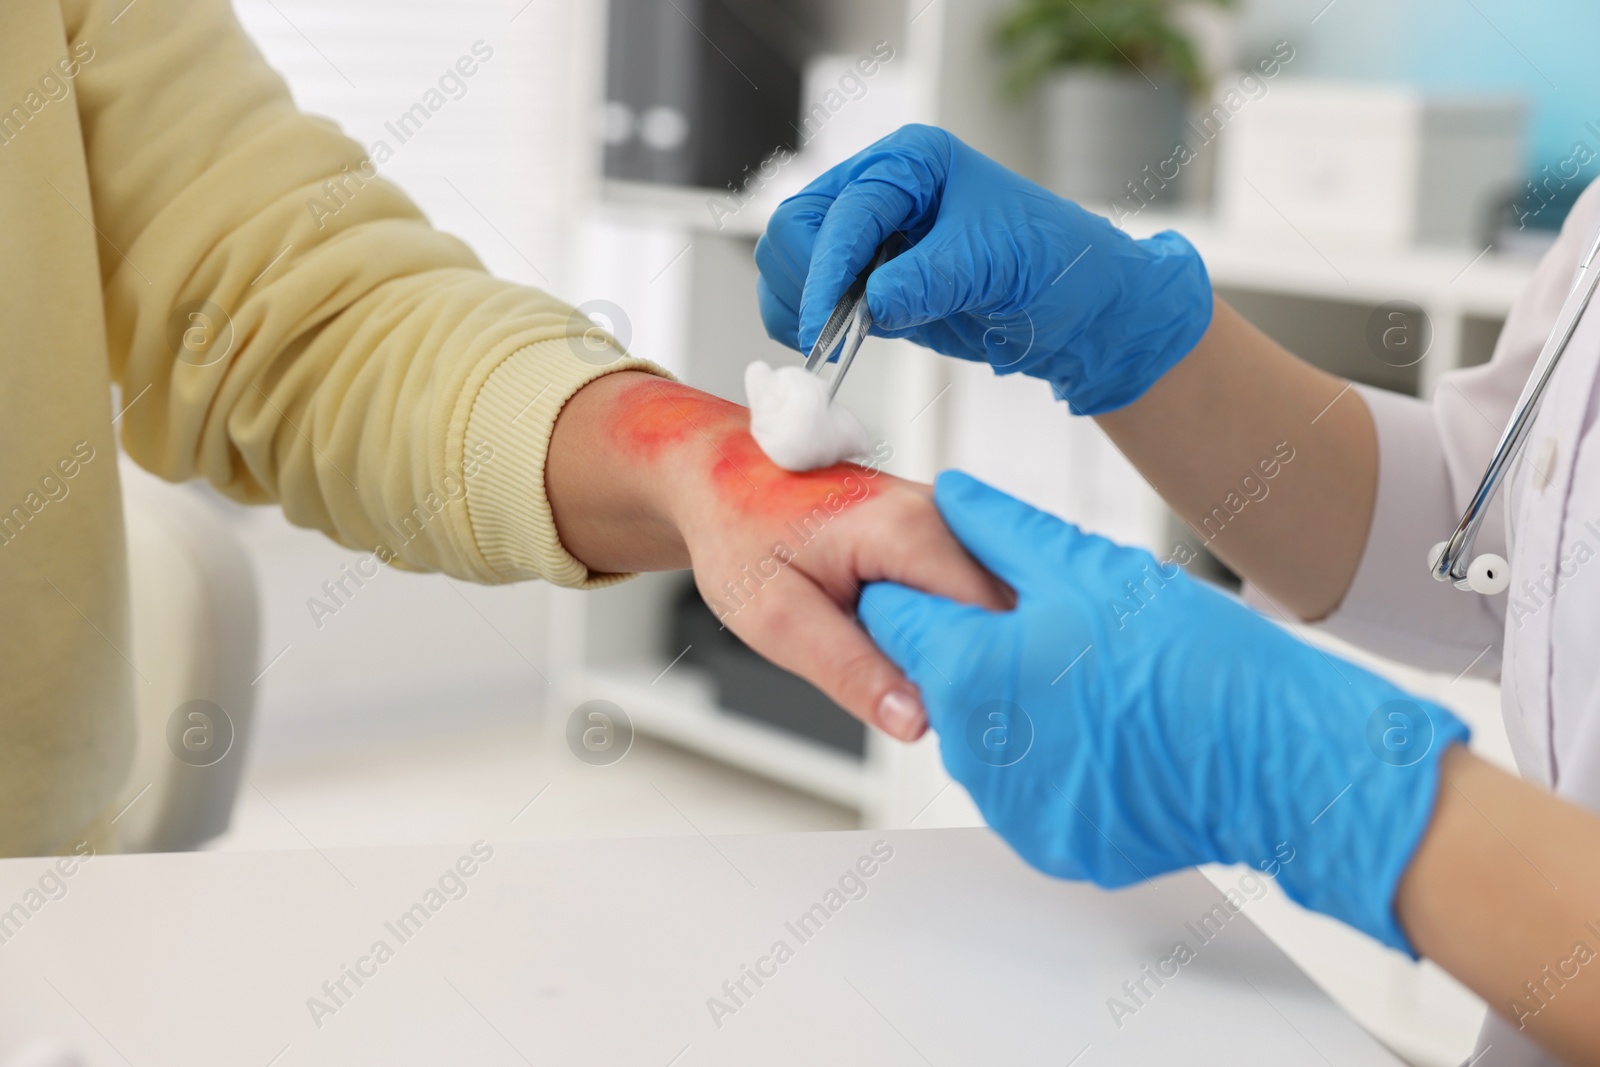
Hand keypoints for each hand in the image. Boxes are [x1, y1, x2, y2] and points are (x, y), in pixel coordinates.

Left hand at [546, 373, 1009, 740]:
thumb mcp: (776, 618)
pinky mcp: (938, 531)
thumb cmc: (736, 529)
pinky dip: (952, 629)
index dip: (981, 675)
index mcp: (908, 528)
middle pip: (1003, 613)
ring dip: (964, 649)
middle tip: (925, 706)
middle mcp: (939, 513)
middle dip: (977, 666)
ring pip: (992, 606)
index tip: (955, 719)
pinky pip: (970, 592)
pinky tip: (912, 648)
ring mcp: (944, 519)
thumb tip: (916, 719)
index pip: (991, 619)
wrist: (719, 474)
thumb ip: (849, 670)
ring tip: (912, 676)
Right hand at [754, 124, 1212, 413]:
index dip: (825, 270)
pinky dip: (807, 324)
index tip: (819, 326)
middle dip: (806, 282)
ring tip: (840, 340)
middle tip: (830, 335)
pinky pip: (804, 296)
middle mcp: (880, 189)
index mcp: (911, 163)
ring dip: (799, 305)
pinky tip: (836, 344)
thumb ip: (931, 279)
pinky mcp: (864, 280)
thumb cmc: (1053, 265)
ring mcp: (867, 236)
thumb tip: (871, 302)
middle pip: (797, 227)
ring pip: (789, 261)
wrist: (1078, 310)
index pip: (845, 211)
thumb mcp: (995, 265)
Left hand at [858, 472, 1467, 951]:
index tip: (957, 581)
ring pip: (981, 737)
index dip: (922, 589)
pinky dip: (1053, 761)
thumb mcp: (1084, 566)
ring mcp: (1010, 808)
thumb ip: (998, 529)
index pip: (892, 617)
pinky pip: (1026, 789)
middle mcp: (971, 752)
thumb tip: (953, 494)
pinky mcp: (1051, 844)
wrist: (1270, 757)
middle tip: (1050, 629)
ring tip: (1088, 679)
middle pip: (936, 681)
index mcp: (966, 673)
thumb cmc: (1185, 657)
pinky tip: (1105, 730)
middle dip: (972, 650)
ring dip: (1011, 707)